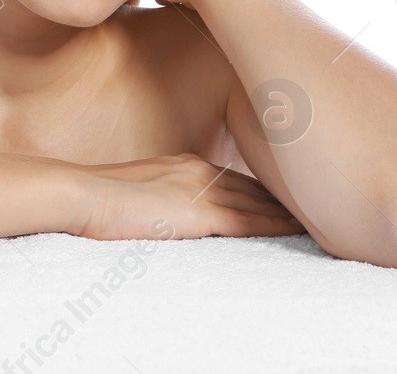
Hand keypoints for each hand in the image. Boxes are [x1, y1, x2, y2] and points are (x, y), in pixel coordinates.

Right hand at [72, 152, 305, 241]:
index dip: (261, 189)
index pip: (234, 178)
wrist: (83, 194)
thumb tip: (160, 212)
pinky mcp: (202, 214)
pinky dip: (275, 226)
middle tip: (312, 204)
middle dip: (282, 197)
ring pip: (258, 203)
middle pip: (253, 187)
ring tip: (314, 221)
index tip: (282, 196)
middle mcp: (200, 171)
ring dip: (286, 213)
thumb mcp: (134, 189)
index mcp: (185, 165)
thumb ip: (158, 196)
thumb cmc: (95, 196)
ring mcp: (203, 191)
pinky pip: (249, 222)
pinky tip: (294, 232)